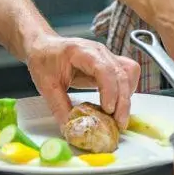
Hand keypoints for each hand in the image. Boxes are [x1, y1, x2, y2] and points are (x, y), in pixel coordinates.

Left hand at [25, 34, 139, 129]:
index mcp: (82, 52)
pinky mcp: (109, 63)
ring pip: (129, 72)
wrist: (44, 46)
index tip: (108, 110)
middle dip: (123, 100)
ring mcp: (106, 56)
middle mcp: (99, 51)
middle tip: (118, 123)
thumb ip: (59, 107)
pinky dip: (126, 90)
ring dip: (127, 95)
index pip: (104, 69)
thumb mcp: (46, 85)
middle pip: (121, 73)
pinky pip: (127, 74)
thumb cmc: (44, 59)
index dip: (110, 90)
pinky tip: (117, 104)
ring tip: (118, 116)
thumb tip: (70, 128)